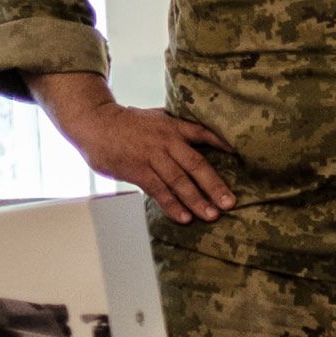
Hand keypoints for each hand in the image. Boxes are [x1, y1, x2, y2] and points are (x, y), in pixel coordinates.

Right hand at [32, 72, 234, 222]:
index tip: (239, 155)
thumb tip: (203, 140)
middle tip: (230, 203)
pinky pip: (158, 191)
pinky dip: (172, 205)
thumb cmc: (128, 123)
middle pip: (196, 165)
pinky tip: (185, 217)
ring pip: (179, 181)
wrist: (95, 123)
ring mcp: (152, 157)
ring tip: (211, 215)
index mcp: (174, 127)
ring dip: (196, 200)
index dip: (221, 143)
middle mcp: (167, 142)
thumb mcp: (157, 118)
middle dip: (214, 185)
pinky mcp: (137, 170)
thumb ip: (178, 129)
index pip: (203, 133)